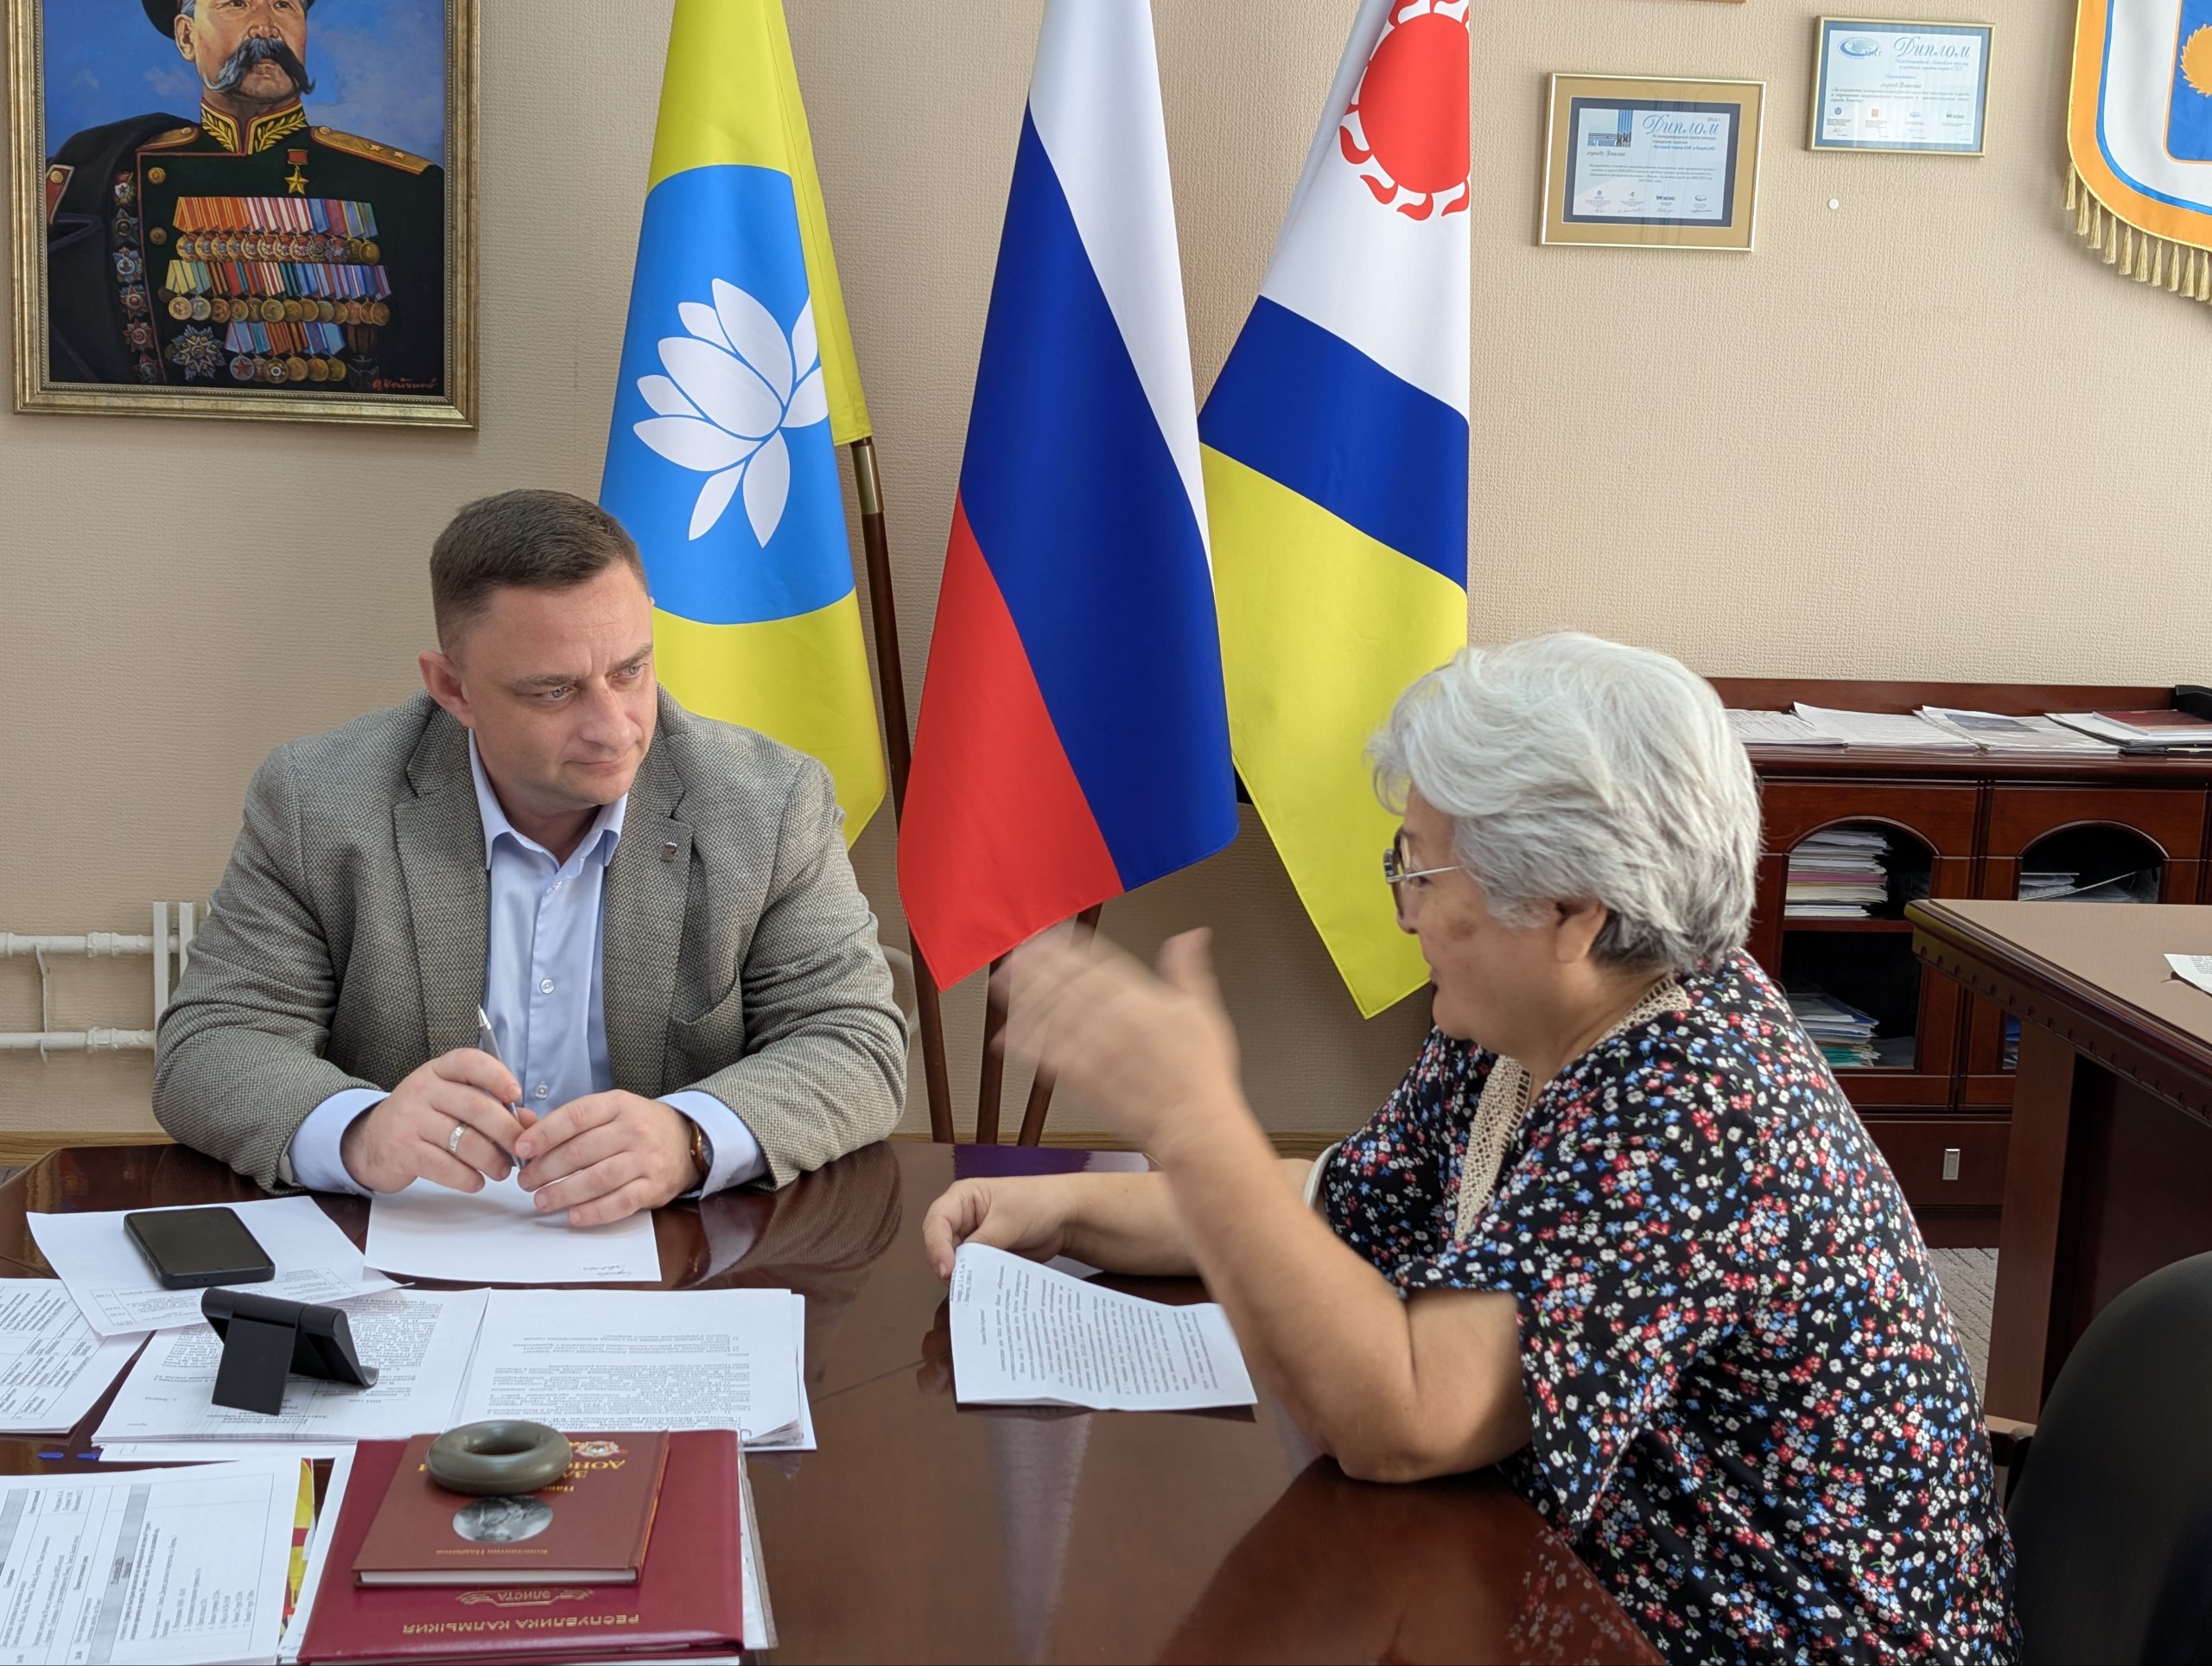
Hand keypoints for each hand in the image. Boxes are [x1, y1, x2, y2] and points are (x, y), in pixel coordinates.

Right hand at [340, 1049, 521, 1193]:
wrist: (369, 1142)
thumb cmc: (422, 1119)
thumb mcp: (451, 1102)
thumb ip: (491, 1107)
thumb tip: (531, 1122)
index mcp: (438, 1071)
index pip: (470, 1062)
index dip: (497, 1075)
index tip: (516, 1093)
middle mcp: (422, 1090)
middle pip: (476, 1106)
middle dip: (507, 1131)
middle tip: (521, 1149)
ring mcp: (410, 1120)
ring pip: (464, 1140)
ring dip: (491, 1159)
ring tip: (502, 1171)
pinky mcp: (402, 1151)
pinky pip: (444, 1166)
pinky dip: (467, 1177)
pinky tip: (476, 1182)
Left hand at [514, 1090, 696, 1226]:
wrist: (687, 1141)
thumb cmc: (638, 1127)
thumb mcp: (607, 1112)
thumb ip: (566, 1120)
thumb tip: (521, 1124)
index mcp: (617, 1105)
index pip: (575, 1116)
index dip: (544, 1133)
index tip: (521, 1148)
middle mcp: (633, 1130)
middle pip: (581, 1151)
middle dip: (546, 1169)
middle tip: (526, 1181)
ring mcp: (645, 1159)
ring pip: (598, 1179)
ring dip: (564, 1193)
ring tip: (542, 1200)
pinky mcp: (654, 1187)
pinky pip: (621, 1202)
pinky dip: (595, 1212)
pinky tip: (574, 1216)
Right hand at [920, 1176, 1073, 1279]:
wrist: (1066, 1217)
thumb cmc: (1037, 1203)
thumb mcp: (1007, 1221)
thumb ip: (982, 1243)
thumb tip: (962, 1268)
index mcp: (962, 1198)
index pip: (937, 1222)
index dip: (937, 1247)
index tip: (947, 1270)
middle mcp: (962, 1218)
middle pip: (941, 1245)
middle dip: (949, 1266)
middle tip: (959, 1286)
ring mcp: (973, 1239)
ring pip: (956, 1262)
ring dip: (963, 1276)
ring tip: (973, 1291)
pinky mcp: (985, 1256)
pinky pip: (973, 1271)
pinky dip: (977, 1281)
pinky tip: (984, 1291)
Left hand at [998, 927, 1243, 1160]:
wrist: (1193, 1124)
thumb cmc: (1200, 1075)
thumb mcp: (1201, 1011)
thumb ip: (1186, 970)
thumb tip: (1188, 937)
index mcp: (1141, 998)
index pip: (1094, 962)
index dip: (1064, 949)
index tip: (1044, 940)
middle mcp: (1113, 1018)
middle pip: (1064, 984)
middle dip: (1034, 969)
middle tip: (1011, 958)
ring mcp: (1095, 1048)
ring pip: (1050, 1016)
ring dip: (1021, 1000)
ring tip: (1000, 989)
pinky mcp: (1084, 1078)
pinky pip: (1046, 1055)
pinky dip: (1025, 1044)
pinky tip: (1006, 1038)